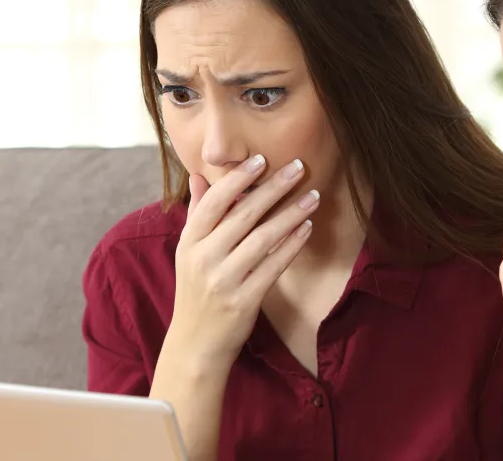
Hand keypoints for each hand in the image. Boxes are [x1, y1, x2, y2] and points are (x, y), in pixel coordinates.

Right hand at [164, 155, 318, 365]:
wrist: (196, 343)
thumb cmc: (196, 291)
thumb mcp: (188, 252)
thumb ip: (197, 214)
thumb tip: (197, 177)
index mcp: (189, 242)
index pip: (213, 202)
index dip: (238, 179)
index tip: (261, 159)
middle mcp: (203, 258)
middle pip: (243, 215)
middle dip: (273, 188)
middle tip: (298, 166)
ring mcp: (223, 280)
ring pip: (262, 238)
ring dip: (291, 213)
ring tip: (313, 195)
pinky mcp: (244, 300)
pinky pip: (273, 266)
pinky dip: (292, 245)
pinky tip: (307, 228)